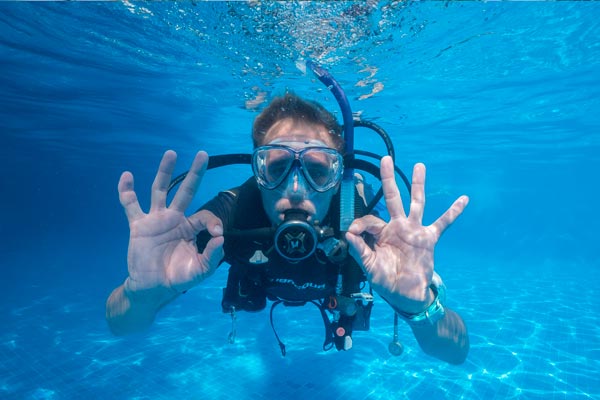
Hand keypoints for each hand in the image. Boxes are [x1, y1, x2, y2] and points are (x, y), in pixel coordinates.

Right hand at [118, 150, 223, 299]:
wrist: (152, 288)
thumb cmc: (178, 278)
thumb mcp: (200, 270)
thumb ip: (212, 256)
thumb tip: (221, 238)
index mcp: (191, 228)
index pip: (205, 215)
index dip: (213, 222)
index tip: (216, 234)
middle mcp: (174, 219)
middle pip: (186, 190)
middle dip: (195, 173)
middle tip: (203, 154)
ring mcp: (156, 220)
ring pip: (159, 190)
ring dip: (164, 171)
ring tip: (171, 153)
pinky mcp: (138, 226)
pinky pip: (130, 205)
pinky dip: (126, 190)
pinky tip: (127, 176)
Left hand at [345, 156, 467, 313]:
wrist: (407, 295)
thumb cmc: (386, 280)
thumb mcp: (369, 266)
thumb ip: (359, 249)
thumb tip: (348, 232)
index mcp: (380, 233)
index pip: (369, 219)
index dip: (360, 225)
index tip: (353, 234)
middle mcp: (397, 227)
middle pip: (392, 197)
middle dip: (388, 178)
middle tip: (385, 158)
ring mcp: (414, 230)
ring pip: (416, 202)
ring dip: (417, 184)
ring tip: (419, 166)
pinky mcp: (428, 238)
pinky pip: (443, 223)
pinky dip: (453, 212)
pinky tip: (463, 199)